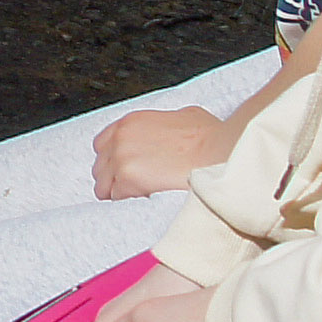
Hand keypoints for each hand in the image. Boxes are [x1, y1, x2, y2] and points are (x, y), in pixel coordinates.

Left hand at [90, 105, 233, 200]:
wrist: (221, 152)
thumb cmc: (212, 137)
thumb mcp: (186, 117)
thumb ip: (166, 125)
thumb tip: (173, 131)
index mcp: (131, 123)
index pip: (103, 145)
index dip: (114, 161)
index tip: (126, 171)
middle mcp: (120, 138)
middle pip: (100, 167)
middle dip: (114, 179)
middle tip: (134, 189)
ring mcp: (122, 159)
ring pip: (104, 186)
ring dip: (119, 194)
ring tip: (140, 200)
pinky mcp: (129, 180)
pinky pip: (117, 199)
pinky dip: (128, 204)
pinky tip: (146, 205)